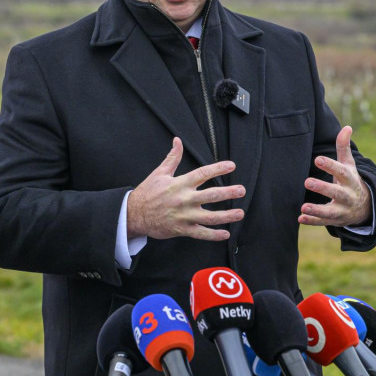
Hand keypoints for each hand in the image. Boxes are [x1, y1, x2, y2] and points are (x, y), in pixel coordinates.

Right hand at [126, 137, 245, 240]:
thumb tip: (177, 140)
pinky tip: (225, 233)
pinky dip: (214, 235)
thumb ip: (172, 157)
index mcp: (180, 183)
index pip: (203, 173)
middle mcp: (184, 199)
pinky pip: (201, 233)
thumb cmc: (147, 193)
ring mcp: (184, 215)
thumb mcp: (159, 173)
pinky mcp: (182, 229)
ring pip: (210, 216)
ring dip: (227, 215)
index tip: (231, 166)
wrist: (133, 214)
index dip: (218, 169)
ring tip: (240, 213)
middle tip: (242, 190)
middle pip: (211, 195)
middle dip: (229, 192)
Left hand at [299, 126, 371, 227]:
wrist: (365, 208)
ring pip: (330, 212)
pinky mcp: (334, 221)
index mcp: (350, 180)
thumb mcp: (349, 165)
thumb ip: (344, 147)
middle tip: (307, 182)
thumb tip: (347, 127)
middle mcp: (348, 195)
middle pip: (337, 192)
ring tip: (303, 207)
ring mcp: (342, 210)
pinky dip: (313, 221)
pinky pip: (323, 222)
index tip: (317, 159)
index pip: (341, 171)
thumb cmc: (350, 180)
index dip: (330, 165)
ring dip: (317, 210)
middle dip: (323, 188)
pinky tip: (300, 218)